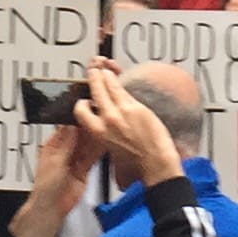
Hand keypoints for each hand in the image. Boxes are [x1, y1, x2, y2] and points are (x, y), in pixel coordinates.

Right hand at [77, 61, 182, 188]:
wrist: (156, 167)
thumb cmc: (138, 166)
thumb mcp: (113, 154)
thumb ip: (108, 139)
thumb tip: (110, 134)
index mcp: (98, 133)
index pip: (81, 110)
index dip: (82, 103)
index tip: (84, 100)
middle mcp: (107, 120)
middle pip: (95, 91)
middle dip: (93, 78)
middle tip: (93, 72)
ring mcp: (122, 111)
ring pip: (109, 86)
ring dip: (106, 75)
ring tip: (105, 70)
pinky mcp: (136, 107)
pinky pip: (124, 89)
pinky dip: (119, 80)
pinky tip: (118, 76)